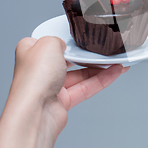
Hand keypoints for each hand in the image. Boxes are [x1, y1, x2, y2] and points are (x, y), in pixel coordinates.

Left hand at [12, 36, 128, 132]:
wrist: (35, 112)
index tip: (83, 36)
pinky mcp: (62, 101)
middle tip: (105, 50)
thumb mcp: (47, 43)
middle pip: (69, 59)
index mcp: (30, 52)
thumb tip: (65, 44)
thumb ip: (59, 39)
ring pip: (80, 75)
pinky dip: (101, 80)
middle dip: (88, 55)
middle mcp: (39, 70)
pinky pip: (85, 88)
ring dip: (100, 68)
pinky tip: (114, 73)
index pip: (51, 42)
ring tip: (117, 62)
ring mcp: (50, 86)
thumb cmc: (33, 79)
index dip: (67, 39)